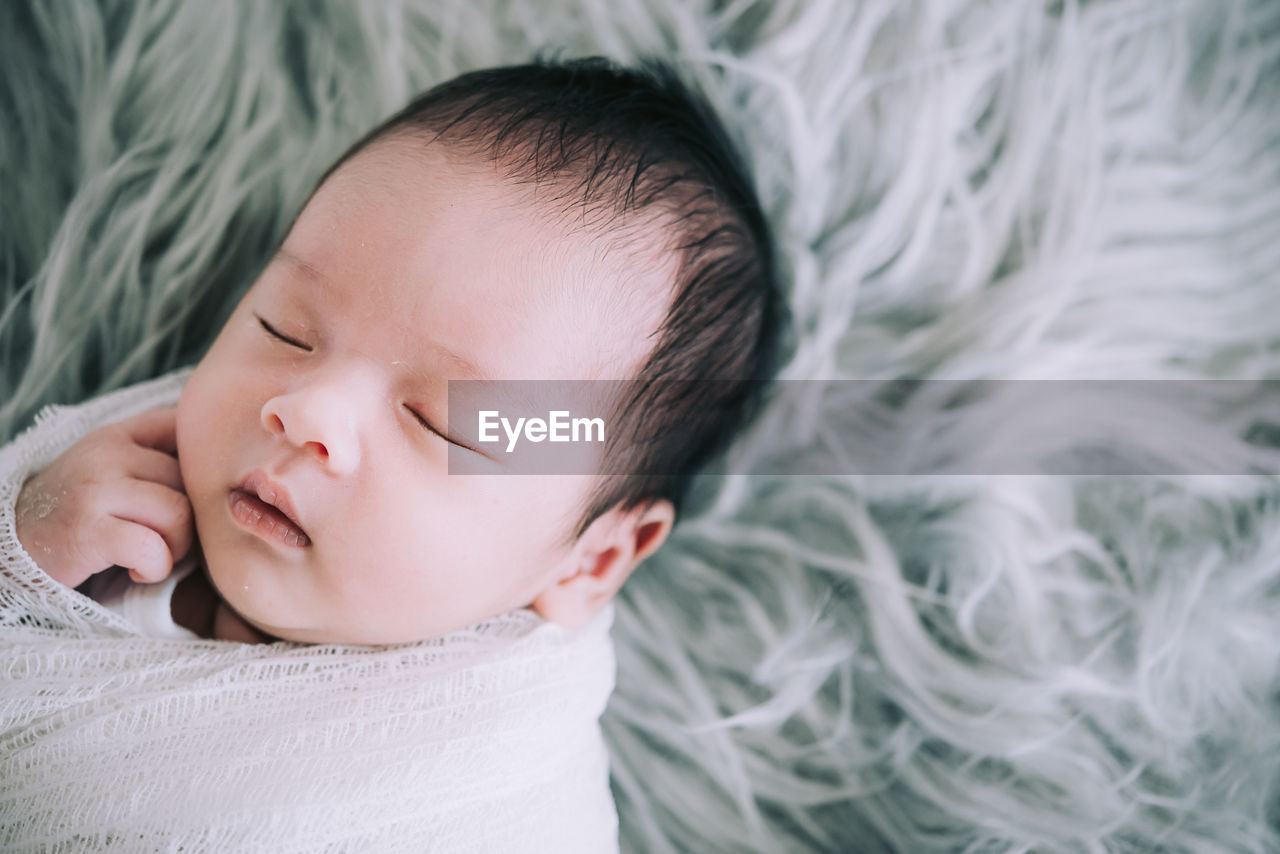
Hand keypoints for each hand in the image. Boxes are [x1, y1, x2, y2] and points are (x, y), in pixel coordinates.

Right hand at [15, 407, 193, 588]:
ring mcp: (94, 489)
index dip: (197, 464)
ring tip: (151, 555)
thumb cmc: (75, 515)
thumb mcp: (108, 471)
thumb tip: (221, 463)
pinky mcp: (88, 530)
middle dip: (188, 520)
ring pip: (179, 513)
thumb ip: (152, 458)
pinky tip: (138, 569)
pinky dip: (155, 567)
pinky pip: (152, 547)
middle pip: (189, 482)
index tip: (186, 494)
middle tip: (164, 540)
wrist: (9, 549)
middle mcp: (105, 454)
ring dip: (176, 546)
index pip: (179, 428)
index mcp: (115, 435)